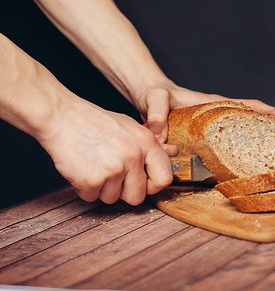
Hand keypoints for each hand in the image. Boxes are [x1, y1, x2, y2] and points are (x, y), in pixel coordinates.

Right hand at [38, 98, 176, 204]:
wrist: (61, 116)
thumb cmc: (96, 122)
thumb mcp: (130, 127)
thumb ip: (152, 145)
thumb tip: (173, 153)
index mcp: (146, 143)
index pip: (164, 179)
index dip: (152, 186)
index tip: (142, 183)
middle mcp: (133, 156)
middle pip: (138, 197)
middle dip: (124, 192)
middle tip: (112, 176)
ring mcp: (113, 168)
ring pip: (113, 199)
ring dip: (102, 189)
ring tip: (94, 165)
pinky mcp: (91, 179)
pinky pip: (92, 197)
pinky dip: (84, 188)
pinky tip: (82, 169)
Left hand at [133, 80, 274, 142]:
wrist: (149, 97)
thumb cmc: (155, 95)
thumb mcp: (154, 99)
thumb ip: (155, 112)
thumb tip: (159, 133)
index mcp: (212, 104)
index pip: (245, 105)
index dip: (266, 111)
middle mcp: (216, 114)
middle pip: (250, 118)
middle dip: (270, 126)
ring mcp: (211, 125)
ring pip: (240, 131)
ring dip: (257, 139)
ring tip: (274, 154)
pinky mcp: (202, 135)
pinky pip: (223, 143)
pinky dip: (235, 150)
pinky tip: (240, 163)